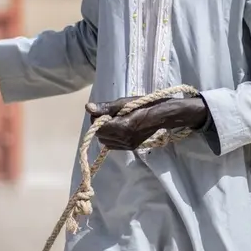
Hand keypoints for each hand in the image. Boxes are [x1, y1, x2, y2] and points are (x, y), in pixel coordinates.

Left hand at [85, 96, 208, 150]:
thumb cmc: (143, 105)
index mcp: (122, 127)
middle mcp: (124, 139)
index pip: (98, 128)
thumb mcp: (123, 103)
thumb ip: (105, 107)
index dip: (96, 119)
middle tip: (108, 115)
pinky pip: (114, 145)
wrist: (162, 116)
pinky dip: (112, 137)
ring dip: (105, 132)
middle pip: (100, 136)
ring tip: (114, 122)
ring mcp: (128, 145)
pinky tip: (119, 128)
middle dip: (100, 126)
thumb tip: (88, 107)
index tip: (103, 111)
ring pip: (106, 142)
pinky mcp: (131, 148)